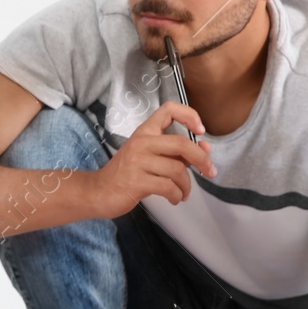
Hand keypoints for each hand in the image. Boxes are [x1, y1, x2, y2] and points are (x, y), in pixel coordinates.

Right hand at [84, 102, 214, 216]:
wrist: (97, 192)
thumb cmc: (125, 174)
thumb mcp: (148, 156)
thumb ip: (174, 152)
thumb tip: (205, 149)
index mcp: (144, 132)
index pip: (168, 110)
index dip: (189, 116)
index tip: (200, 131)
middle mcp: (141, 143)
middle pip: (182, 144)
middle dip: (202, 159)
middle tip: (210, 171)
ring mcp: (137, 162)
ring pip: (177, 170)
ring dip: (187, 185)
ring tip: (184, 193)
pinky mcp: (136, 181)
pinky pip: (168, 187)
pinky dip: (176, 195)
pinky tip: (174, 199)